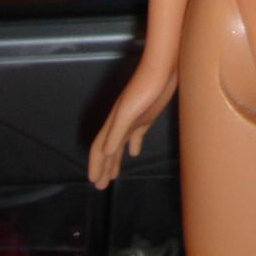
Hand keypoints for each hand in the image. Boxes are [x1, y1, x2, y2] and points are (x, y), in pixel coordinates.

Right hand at [88, 58, 177, 188]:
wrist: (163, 68)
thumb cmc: (145, 87)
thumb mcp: (128, 111)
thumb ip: (117, 131)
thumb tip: (106, 153)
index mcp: (114, 123)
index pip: (99, 148)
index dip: (95, 164)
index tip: (93, 181)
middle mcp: (121, 124)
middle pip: (108, 150)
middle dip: (103, 168)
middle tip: (100, 186)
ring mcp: (134, 120)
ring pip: (120, 145)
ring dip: (115, 160)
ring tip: (113, 175)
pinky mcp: (147, 116)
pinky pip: (136, 135)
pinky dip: (133, 145)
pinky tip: (134, 153)